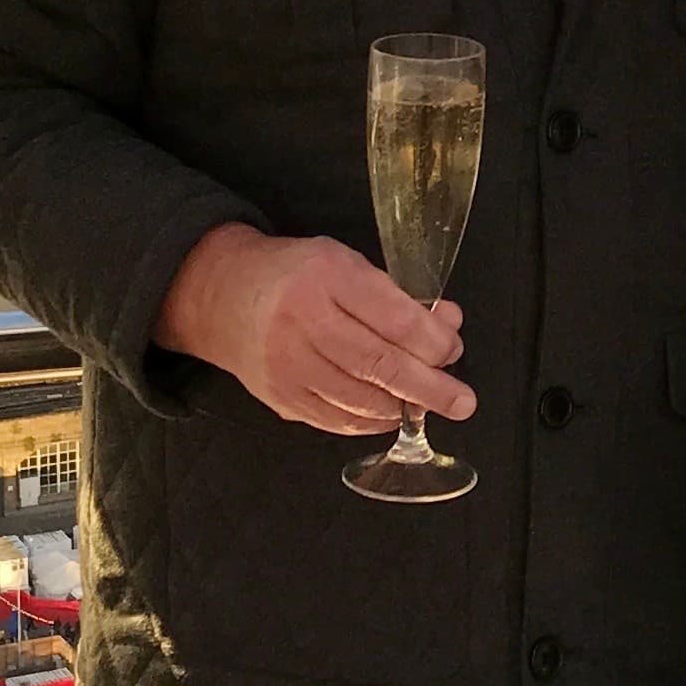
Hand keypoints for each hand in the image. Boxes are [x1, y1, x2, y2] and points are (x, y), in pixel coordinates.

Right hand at [159, 222, 472, 439]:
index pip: (394, 319)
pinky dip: (371, 421)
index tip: (453, 350)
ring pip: (361, 400)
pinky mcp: (280, 396)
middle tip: (463, 402)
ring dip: (402, 407)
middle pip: (380, 365)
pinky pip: (336, 420)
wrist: (222, 295)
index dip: (434, 342)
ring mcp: (288, 364)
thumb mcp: (345, 264)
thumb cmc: (295, 274)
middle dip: (430, 388)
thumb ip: (396, 296)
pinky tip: (390, 413)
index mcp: (327, 276)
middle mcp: (304, 321)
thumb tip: (448, 325)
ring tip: (426, 404)